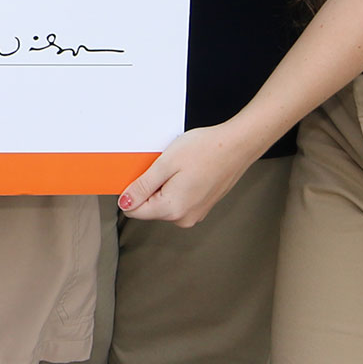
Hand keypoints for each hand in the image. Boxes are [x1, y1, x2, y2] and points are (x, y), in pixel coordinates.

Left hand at [118, 125, 255, 227]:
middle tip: (163, 166)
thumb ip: (142, 187)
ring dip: (163, 186)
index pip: (134, 211)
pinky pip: (177, 199)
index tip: (139, 174)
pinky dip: (175, 186)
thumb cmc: (205, 150)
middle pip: (149, 208)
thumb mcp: (165, 164)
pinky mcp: (201, 206)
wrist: (237, 145)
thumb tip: (125, 202)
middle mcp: (184, 218)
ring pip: (163, 203)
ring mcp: (195, 214)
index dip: (131, 191)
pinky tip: (186, 170)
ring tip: (177, 167)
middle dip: (149, 187)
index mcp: (172, 210)